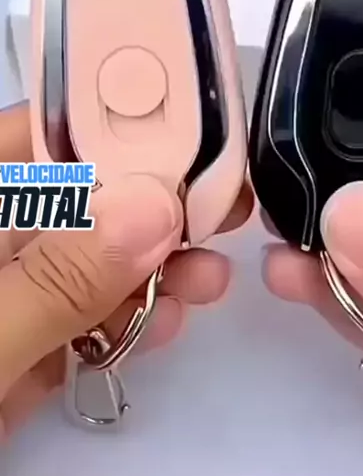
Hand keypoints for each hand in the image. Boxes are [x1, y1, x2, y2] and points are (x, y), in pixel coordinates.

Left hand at [0, 103, 252, 436]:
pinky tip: (166, 320)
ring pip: (90, 261)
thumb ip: (57, 279)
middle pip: (80, 197)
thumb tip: (154, 209)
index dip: (118, 125)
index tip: (196, 132)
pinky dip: (127, 319)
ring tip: (208, 277)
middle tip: (226, 202)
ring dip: (153, 265)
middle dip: (155, 202)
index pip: (46, 136)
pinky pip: (81, 320)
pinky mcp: (19, 350)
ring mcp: (7, 295)